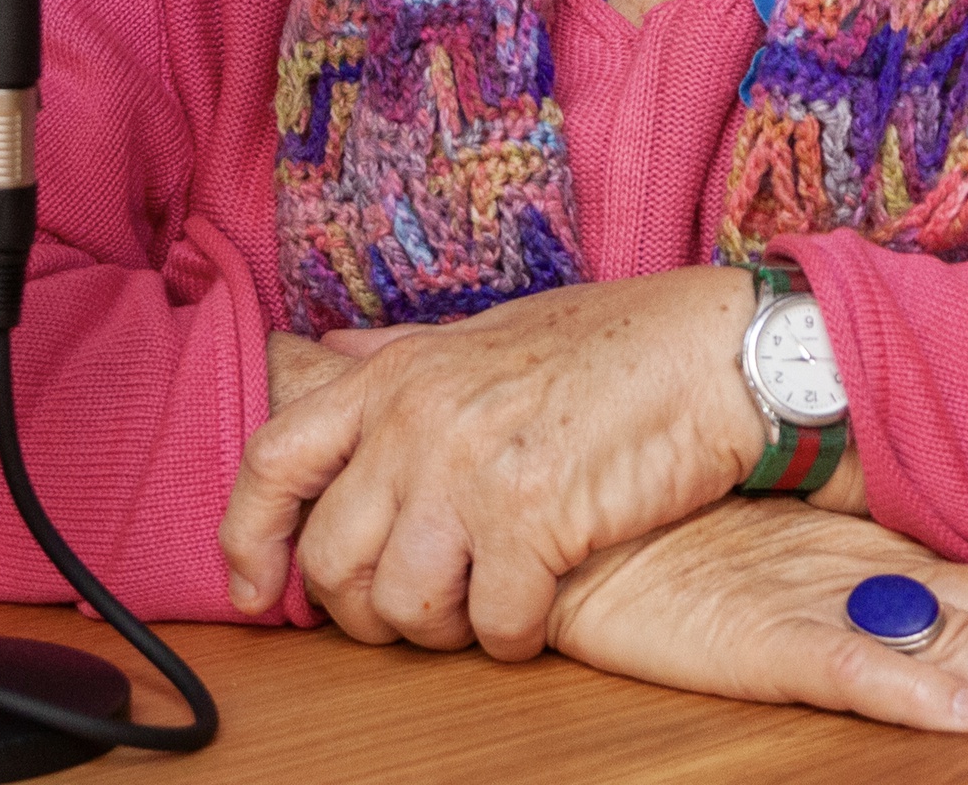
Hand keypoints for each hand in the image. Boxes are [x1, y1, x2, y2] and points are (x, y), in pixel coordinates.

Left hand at [219, 269, 769, 658]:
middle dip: (368, 610)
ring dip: (442, 631)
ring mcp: (474, 469)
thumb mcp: (489, 331)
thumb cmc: (614, 341)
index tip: (261, 587)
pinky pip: (493, 626)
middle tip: (421, 607)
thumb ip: (401, 358)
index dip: (249, 537)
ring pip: (404, 608)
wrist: (717, 350)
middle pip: (334, 561)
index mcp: (400, 374)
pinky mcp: (536, 519)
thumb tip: (324, 356)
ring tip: (484, 604)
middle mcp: (421, 419)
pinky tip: (540, 607)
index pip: (273, 459)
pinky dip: (514, 636)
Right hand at [549, 495, 967, 733]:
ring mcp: (809, 595)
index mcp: (873, 548)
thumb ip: (856, 577)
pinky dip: (904, 685)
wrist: (569, 505)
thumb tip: (941, 621)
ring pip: (944, 635)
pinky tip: (964, 710)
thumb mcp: (779, 552)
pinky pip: (838, 662)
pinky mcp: (745, 629)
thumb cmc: (673, 529)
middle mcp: (862, 567)